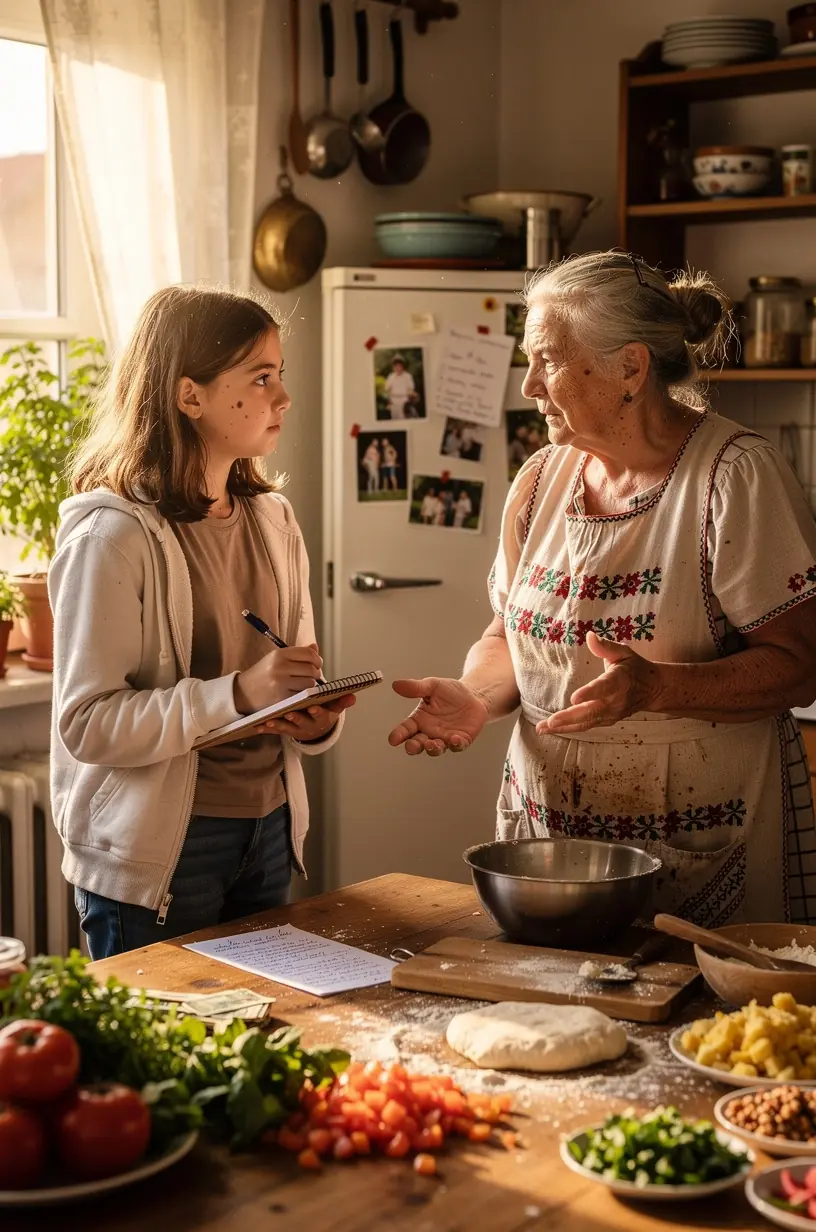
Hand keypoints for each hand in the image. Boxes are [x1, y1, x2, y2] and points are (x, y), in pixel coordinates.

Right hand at [234, 644, 322, 714]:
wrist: (242, 692)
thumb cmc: (263, 674)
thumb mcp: (276, 659)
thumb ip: (297, 653)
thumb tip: (315, 647)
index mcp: (279, 654)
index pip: (309, 654)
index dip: (317, 660)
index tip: (316, 664)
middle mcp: (280, 667)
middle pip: (312, 669)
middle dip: (316, 673)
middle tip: (311, 676)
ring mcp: (281, 683)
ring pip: (310, 683)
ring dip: (310, 685)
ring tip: (302, 685)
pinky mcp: (281, 697)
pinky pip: (302, 695)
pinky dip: (303, 695)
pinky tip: (296, 693)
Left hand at [259, 694, 355, 741]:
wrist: (315, 727)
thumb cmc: (323, 709)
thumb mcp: (332, 705)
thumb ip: (339, 698)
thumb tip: (353, 694)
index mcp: (323, 716)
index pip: (322, 714)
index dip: (319, 711)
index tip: (314, 707)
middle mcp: (310, 724)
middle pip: (303, 722)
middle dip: (297, 718)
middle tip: (290, 713)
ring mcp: (296, 729)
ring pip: (287, 728)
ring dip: (279, 725)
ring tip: (270, 720)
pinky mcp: (285, 730)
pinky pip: (275, 730)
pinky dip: (267, 728)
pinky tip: (259, 726)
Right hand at [388, 678, 489, 756]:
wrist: (473, 695)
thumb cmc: (450, 692)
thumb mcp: (432, 686)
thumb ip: (416, 687)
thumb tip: (397, 684)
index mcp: (420, 719)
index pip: (406, 729)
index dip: (398, 735)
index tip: (393, 739)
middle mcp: (430, 731)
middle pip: (418, 744)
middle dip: (413, 747)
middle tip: (411, 746)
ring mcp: (445, 738)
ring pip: (436, 749)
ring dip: (432, 748)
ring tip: (431, 744)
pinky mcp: (461, 740)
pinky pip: (457, 746)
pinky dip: (455, 744)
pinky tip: (454, 739)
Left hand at [542, 632, 661, 734]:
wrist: (653, 689)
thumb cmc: (634, 667)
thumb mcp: (623, 652)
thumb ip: (605, 646)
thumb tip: (589, 635)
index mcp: (619, 681)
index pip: (604, 688)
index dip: (590, 693)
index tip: (575, 697)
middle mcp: (615, 701)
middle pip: (591, 712)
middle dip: (569, 717)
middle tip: (550, 721)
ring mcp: (611, 714)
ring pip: (586, 723)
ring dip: (564, 726)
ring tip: (543, 728)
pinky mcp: (606, 721)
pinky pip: (586, 726)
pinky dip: (569, 728)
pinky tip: (551, 728)